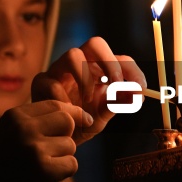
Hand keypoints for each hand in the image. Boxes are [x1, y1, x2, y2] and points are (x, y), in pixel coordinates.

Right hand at [0, 100, 92, 181]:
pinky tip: (42, 180)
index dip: (71, 113)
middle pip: (67, 120)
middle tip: (50, 151)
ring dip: (61, 157)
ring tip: (38, 168)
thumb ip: (39, 121)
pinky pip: (71, 164)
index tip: (81, 120)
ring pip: (70, 144)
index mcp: (14, 116)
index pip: (54, 105)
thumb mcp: (12, 135)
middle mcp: (23, 128)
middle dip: (66, 134)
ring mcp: (34, 149)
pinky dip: (62, 174)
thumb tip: (80, 113)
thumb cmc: (4, 168)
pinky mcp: (46, 171)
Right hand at [31, 36, 146, 143]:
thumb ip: (119, 103)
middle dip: (109, 62)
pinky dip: (64, 101)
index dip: (132, 71)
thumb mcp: (104, 115)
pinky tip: (67, 115)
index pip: (120, 59)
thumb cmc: (82, 122)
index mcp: (99, 69)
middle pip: (95, 43)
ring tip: (87, 101)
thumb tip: (139, 93)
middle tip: (115, 85)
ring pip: (72, 55)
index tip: (140, 89)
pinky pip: (52, 83)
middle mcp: (80, 64)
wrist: (55, 138)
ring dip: (85, 78)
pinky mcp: (40, 82)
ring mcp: (59, 70)